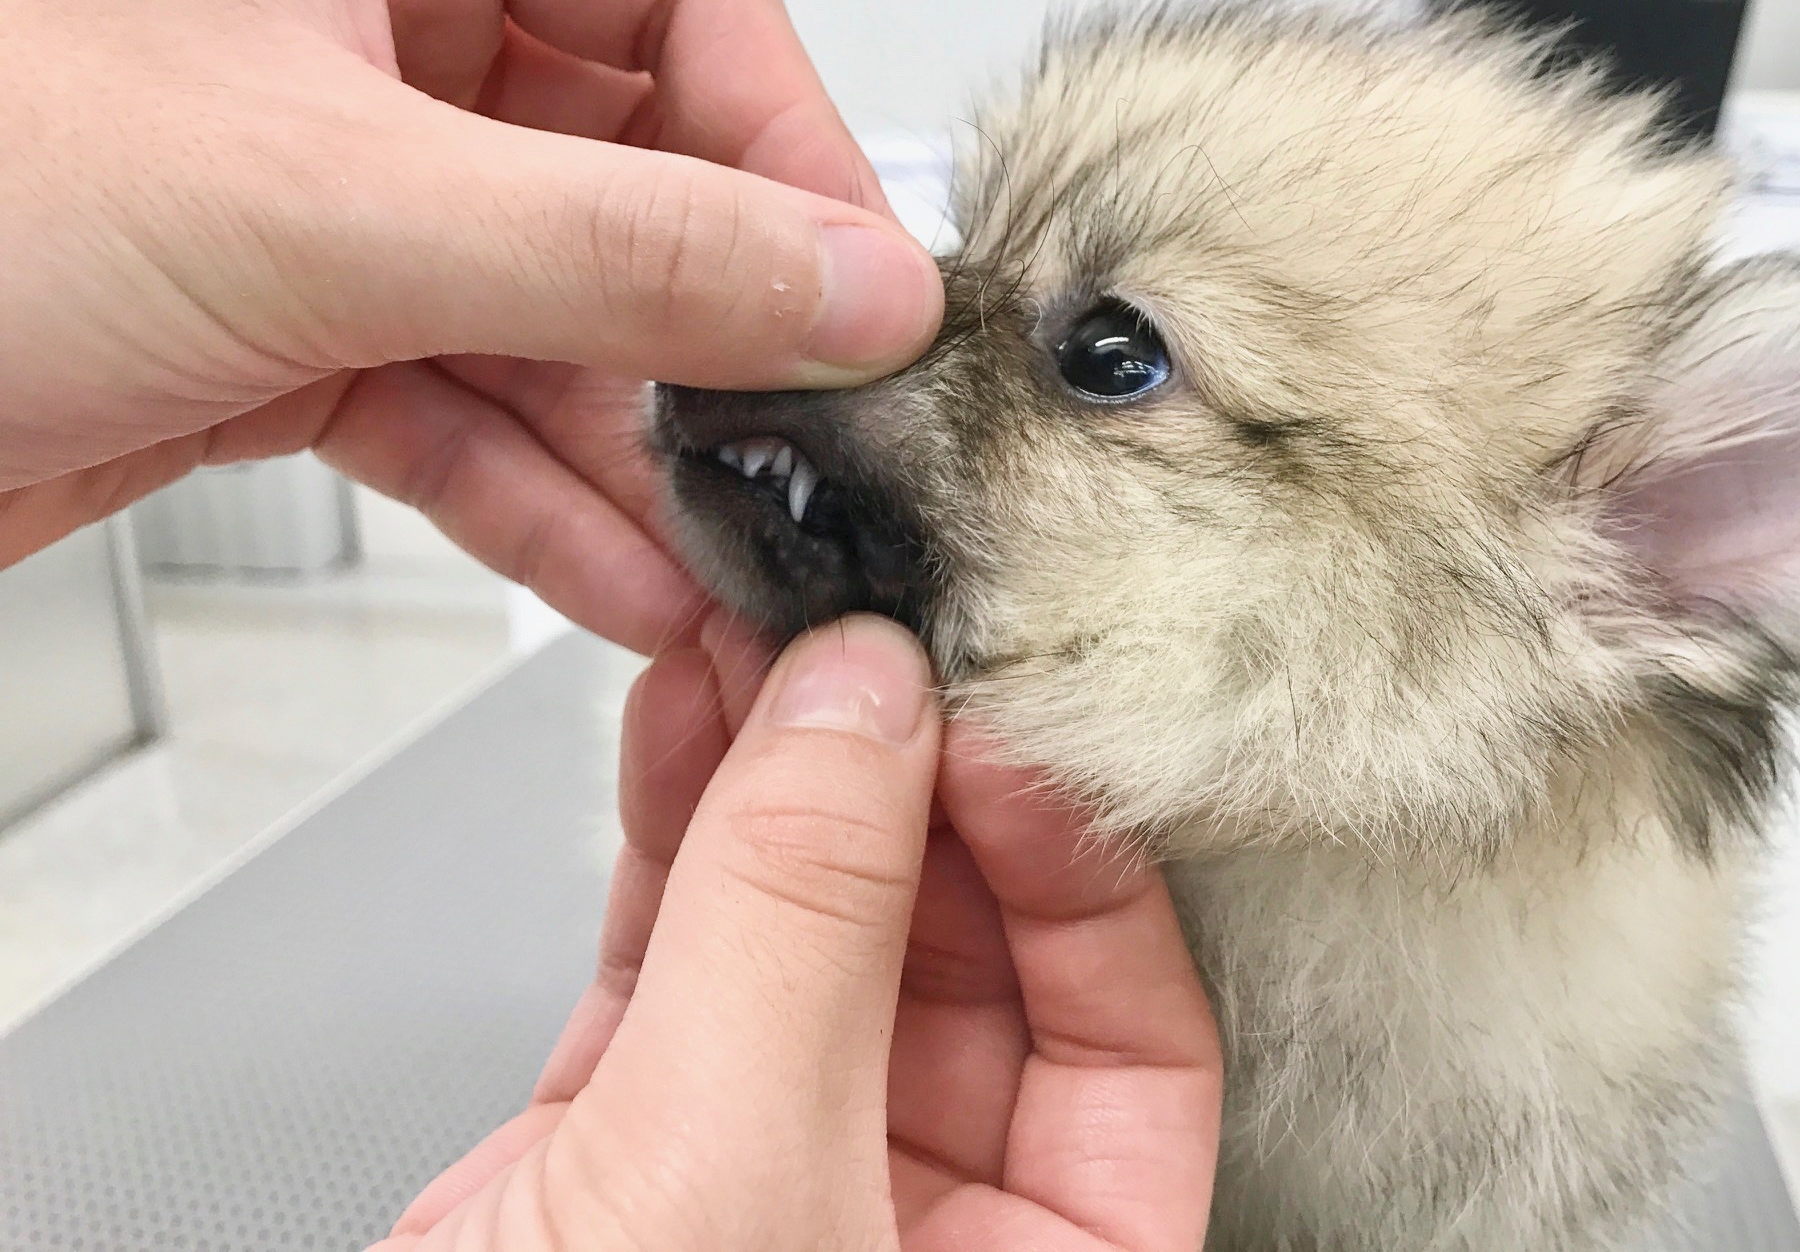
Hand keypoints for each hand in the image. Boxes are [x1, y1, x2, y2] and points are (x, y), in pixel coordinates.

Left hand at [0, 0, 941, 651]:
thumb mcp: (327, 201)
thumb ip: (623, 243)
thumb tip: (849, 278)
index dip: (783, 132)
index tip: (861, 278)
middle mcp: (357, 42)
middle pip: (625, 166)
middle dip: (715, 315)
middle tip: (813, 426)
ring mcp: (325, 200)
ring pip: (551, 315)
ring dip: (641, 441)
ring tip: (733, 541)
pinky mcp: (282, 340)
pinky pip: (463, 414)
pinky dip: (542, 498)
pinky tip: (624, 575)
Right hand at [376, 615, 1223, 1248]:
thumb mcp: (726, 1188)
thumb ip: (801, 934)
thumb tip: (866, 712)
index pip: (1131, 1038)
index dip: (1072, 864)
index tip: (984, 725)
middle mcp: (923, 1239)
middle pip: (967, 963)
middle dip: (902, 791)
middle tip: (859, 654)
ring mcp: (771, 1182)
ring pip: (813, 939)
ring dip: (781, 782)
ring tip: (759, 644)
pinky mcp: (631, 1151)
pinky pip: (687, 957)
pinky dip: (678, 835)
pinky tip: (681, 724)